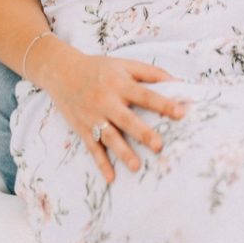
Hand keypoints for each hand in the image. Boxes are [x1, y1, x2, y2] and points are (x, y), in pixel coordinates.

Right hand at [33, 44, 185, 184]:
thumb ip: (152, 73)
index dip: (163, 103)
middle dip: (143, 133)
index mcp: (120, 84)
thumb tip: (178, 82)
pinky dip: (101, 163)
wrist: (62, 72)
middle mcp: (106, 101)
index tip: (181, 113)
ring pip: (109, 137)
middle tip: (159, 146)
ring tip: (136, 167)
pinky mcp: (82, 129)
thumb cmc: (100, 69)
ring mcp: (93, 117)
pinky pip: (92, 148)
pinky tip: (111, 177)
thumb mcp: (126, 65)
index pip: (145, 95)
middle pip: (126, 119)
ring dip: (122, 152)